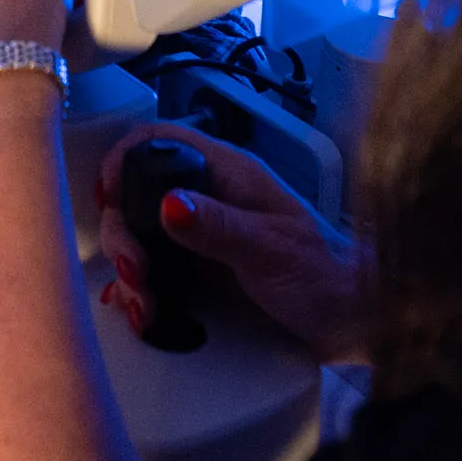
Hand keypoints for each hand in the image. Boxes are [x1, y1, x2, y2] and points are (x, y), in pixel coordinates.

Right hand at [97, 121, 366, 364]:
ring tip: (143, 302)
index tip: (108, 198)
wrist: (353, 320)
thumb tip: (170, 205)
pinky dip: (141, 290)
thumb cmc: (326, 275)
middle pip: (138, 194)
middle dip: (122, 231)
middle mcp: (210, 197)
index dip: (123, 158)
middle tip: (134, 269)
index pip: (159, 140)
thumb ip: (219, 228)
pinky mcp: (202, 270)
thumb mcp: (270, 249)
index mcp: (228, 173)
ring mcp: (204, 234)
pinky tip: (142, 310)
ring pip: (141, 235)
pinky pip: (156, 271)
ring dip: (129, 268)